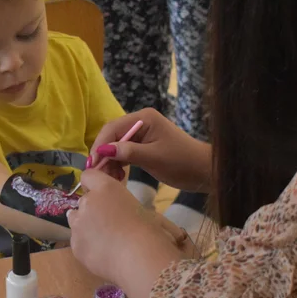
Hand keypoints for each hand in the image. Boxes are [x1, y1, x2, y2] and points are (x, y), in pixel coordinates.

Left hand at [67, 170, 185, 297]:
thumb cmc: (148, 229)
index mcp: (105, 187)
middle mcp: (87, 202)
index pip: (88, 175)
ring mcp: (78, 225)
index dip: (92, 184)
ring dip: (85, 225)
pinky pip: (78, 241)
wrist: (138, 257)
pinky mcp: (75, 245)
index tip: (100, 194)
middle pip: (83, 201)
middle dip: (92, 209)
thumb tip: (120, 211)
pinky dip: (87, 245)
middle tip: (109, 222)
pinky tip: (102, 253)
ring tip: (104, 239)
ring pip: (75, 220)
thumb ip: (122, 203)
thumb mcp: (140, 208)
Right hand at [88, 109, 212, 192]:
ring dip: (110, 163)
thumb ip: (127, 152)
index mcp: (143, 118)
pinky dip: (118, 165)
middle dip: (103, 156)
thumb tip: (102, 151)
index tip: (92, 165)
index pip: (112, 128)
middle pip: (112, 137)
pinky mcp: (143, 146)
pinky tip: (117, 178)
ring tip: (109, 180)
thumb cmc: (181, 162)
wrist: (204, 171)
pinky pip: (124, 154)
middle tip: (98, 176)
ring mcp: (142, 134)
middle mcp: (140, 122)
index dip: (100, 146)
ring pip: (116, 147)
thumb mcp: (153, 158)